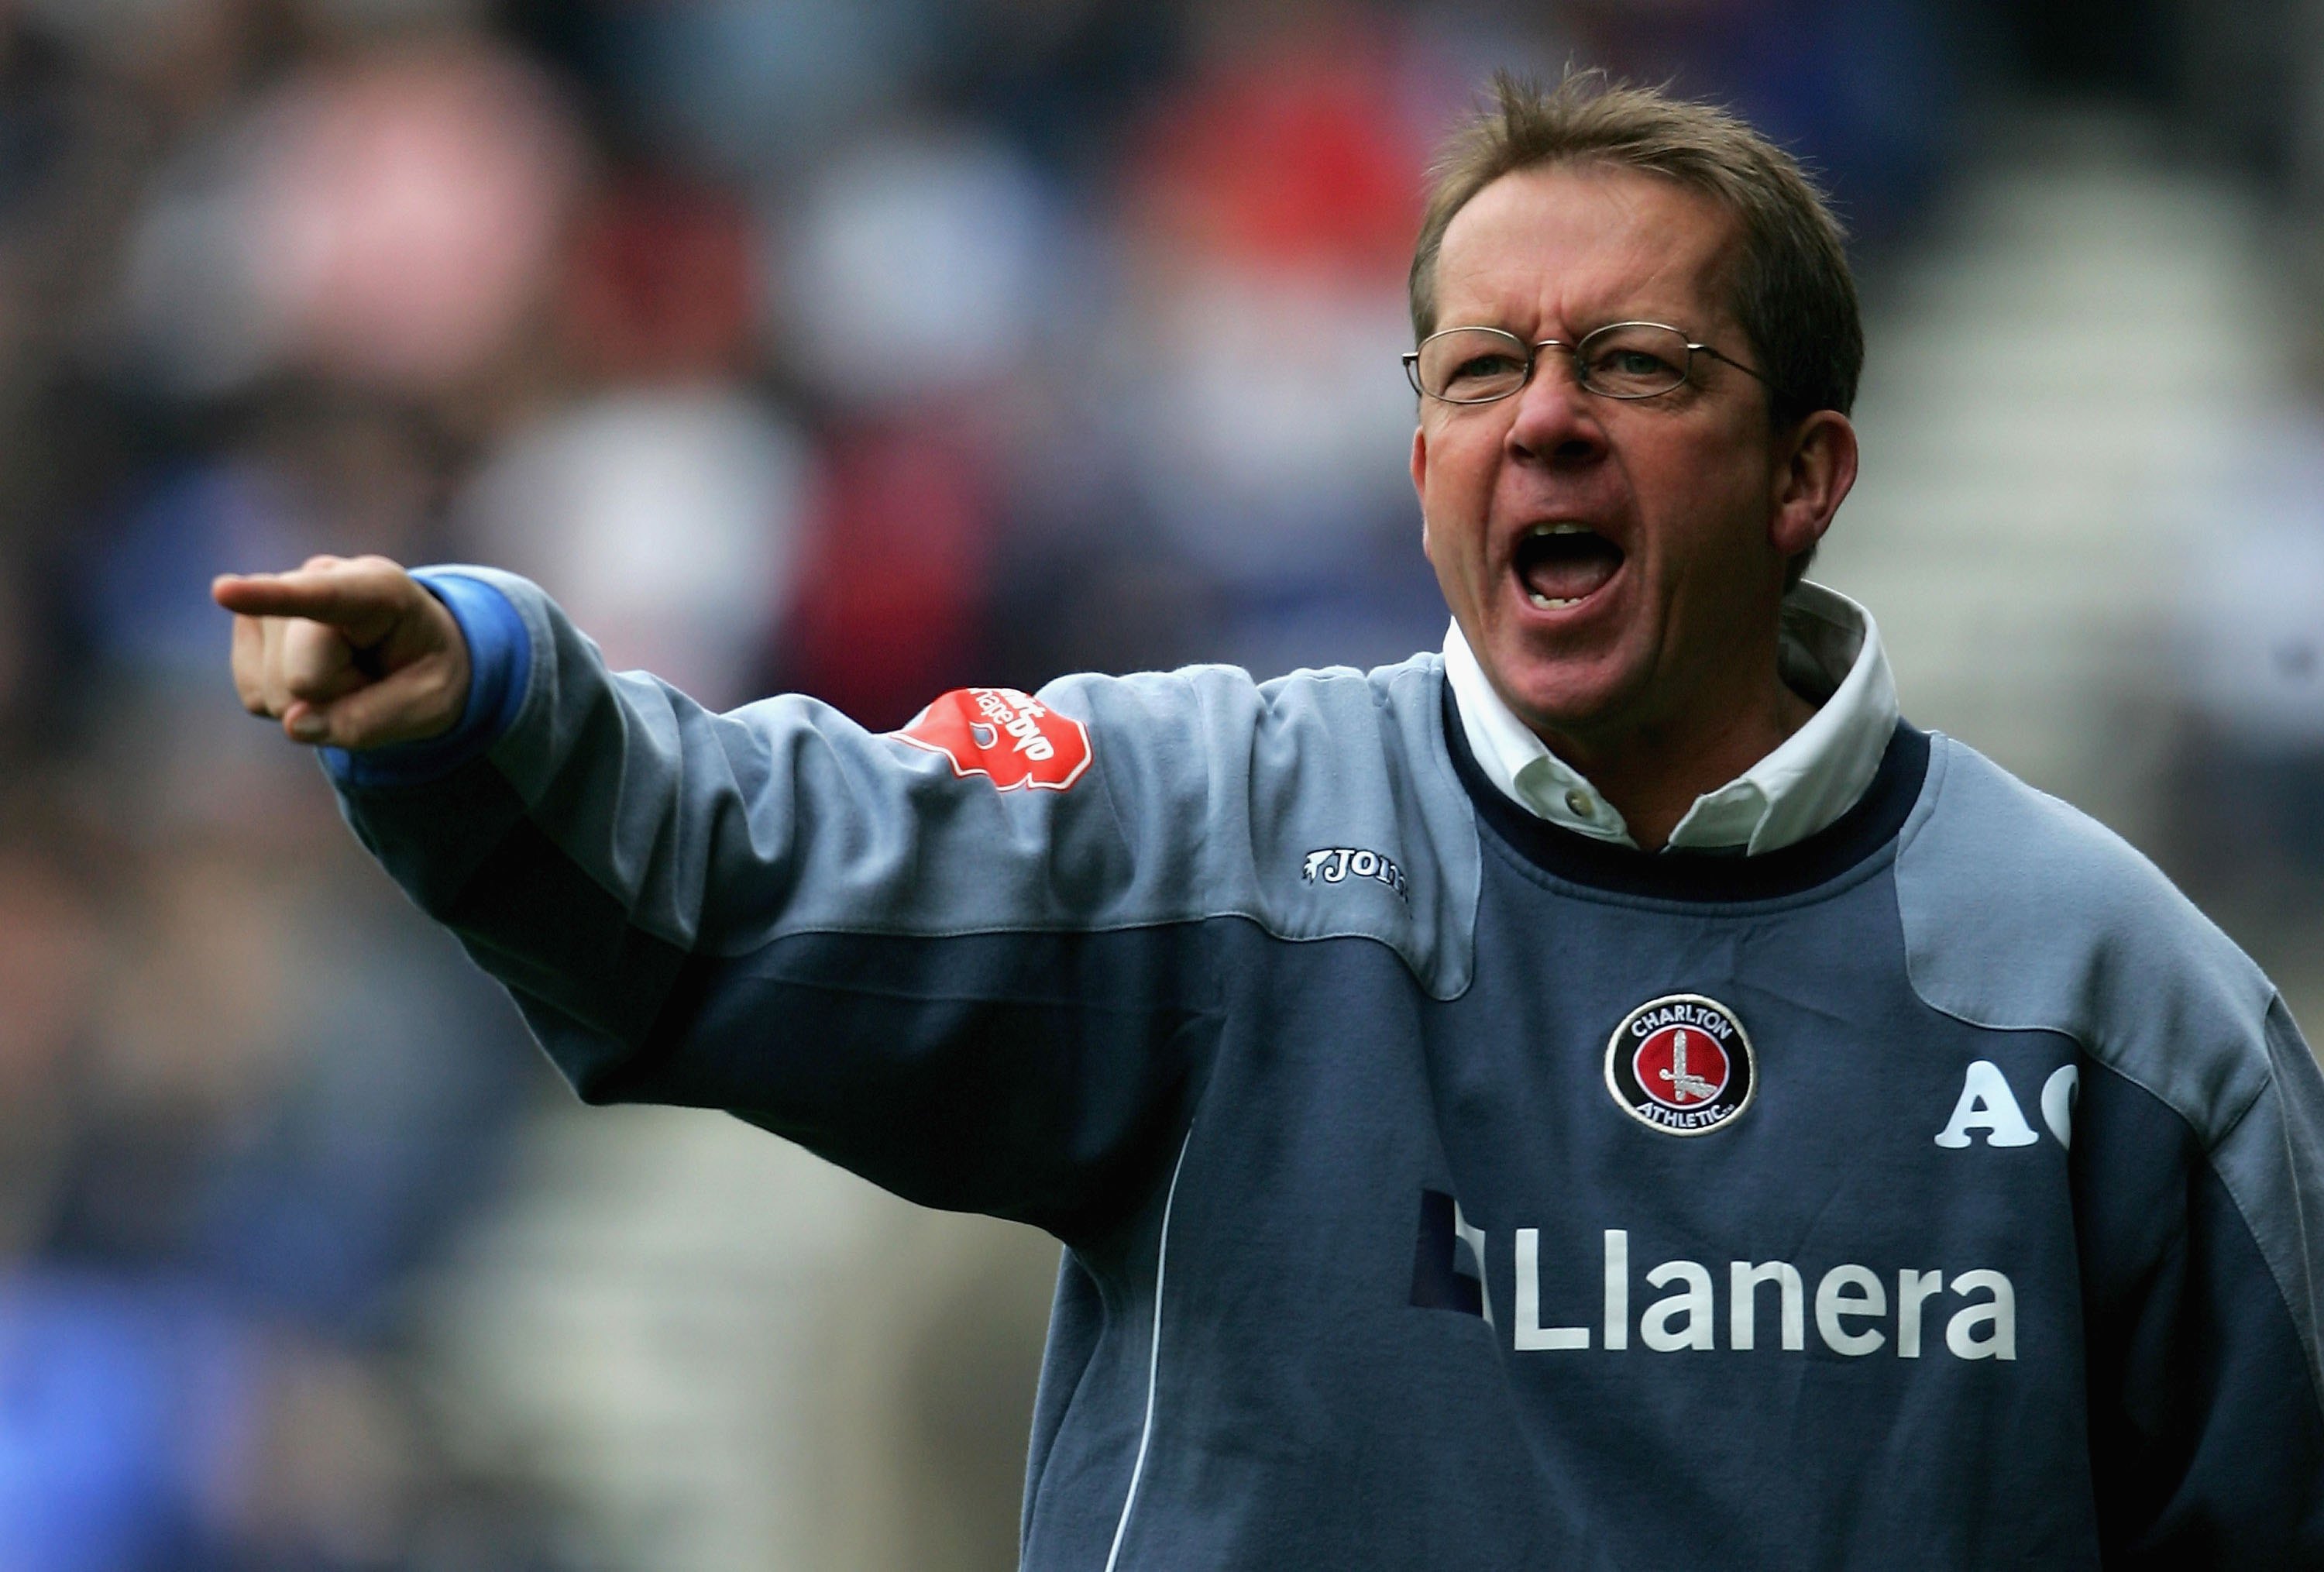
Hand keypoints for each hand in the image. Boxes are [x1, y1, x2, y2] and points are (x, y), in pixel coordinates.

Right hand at [212, 555, 470, 749]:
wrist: (410, 652)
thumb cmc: (424, 672)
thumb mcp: (428, 705)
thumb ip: (370, 720)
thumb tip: (293, 725)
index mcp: (380, 589)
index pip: (321, 597)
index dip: (272, 597)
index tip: (223, 591)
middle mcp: (320, 578)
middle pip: (302, 678)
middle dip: (339, 700)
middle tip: (375, 681)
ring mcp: (278, 599)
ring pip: (274, 692)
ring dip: (314, 704)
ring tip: (350, 675)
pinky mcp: (249, 626)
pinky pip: (254, 697)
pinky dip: (288, 706)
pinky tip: (316, 678)